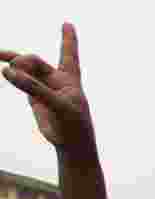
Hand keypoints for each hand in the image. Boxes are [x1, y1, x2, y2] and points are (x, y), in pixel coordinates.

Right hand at [1, 24, 93, 152]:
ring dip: (12, 61)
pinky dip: (11, 74)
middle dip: (21, 60)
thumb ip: (34, 88)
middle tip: (10, 64)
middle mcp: (56, 80)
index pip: (69, 54)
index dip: (68, 38)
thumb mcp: (58, 105)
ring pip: (24, 69)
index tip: (68, 23)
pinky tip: (4, 69)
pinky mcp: (34, 96)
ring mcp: (43, 87)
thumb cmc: (74, 124)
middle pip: (34, 61)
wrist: (72, 144)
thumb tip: (8, 71)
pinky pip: (20, 80)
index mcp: (70, 79)